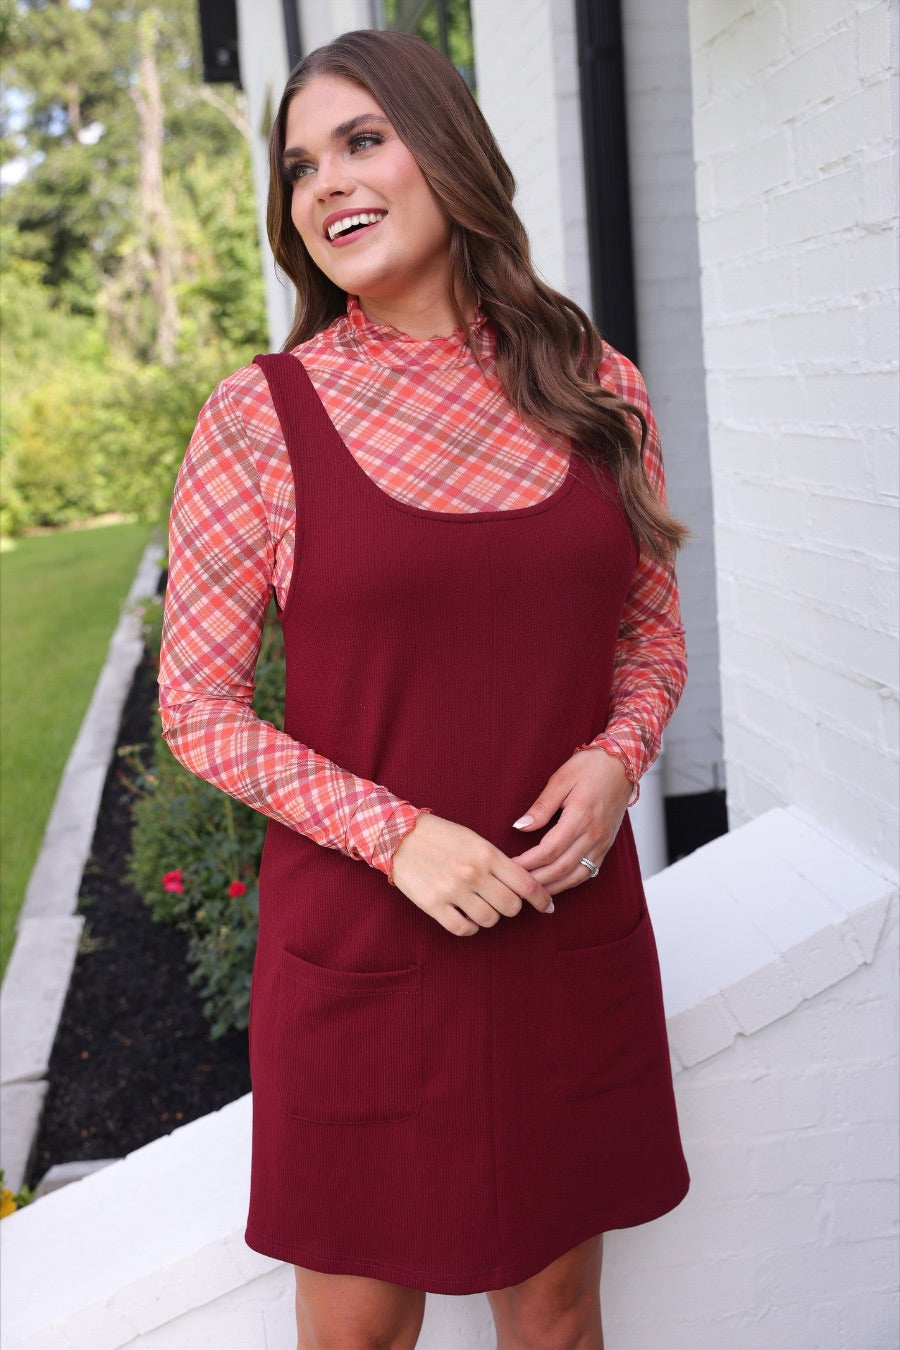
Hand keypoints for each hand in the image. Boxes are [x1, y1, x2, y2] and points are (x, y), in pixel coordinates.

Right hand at [391, 813, 554, 936]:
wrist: (399, 836)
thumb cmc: (441, 836)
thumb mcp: (474, 839)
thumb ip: (498, 860)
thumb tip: (524, 884)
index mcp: (486, 853)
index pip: (526, 883)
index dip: (542, 898)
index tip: (548, 907)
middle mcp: (473, 873)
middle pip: (511, 906)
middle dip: (511, 907)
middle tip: (503, 901)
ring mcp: (453, 891)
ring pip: (490, 920)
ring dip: (490, 917)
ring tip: (480, 906)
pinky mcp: (433, 905)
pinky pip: (463, 929)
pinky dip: (470, 927)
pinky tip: (466, 917)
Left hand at [511, 750, 633, 893]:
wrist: (623, 765)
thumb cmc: (591, 767)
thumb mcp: (562, 779)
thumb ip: (541, 806)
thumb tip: (520, 827)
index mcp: (581, 817)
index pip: (549, 850)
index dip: (527, 862)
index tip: (508, 865)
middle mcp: (594, 835)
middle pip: (561, 868)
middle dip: (535, 880)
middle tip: (514, 884)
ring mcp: (602, 843)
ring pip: (575, 876)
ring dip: (552, 887)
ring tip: (531, 892)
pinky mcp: (606, 846)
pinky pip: (588, 872)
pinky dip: (570, 882)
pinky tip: (555, 884)